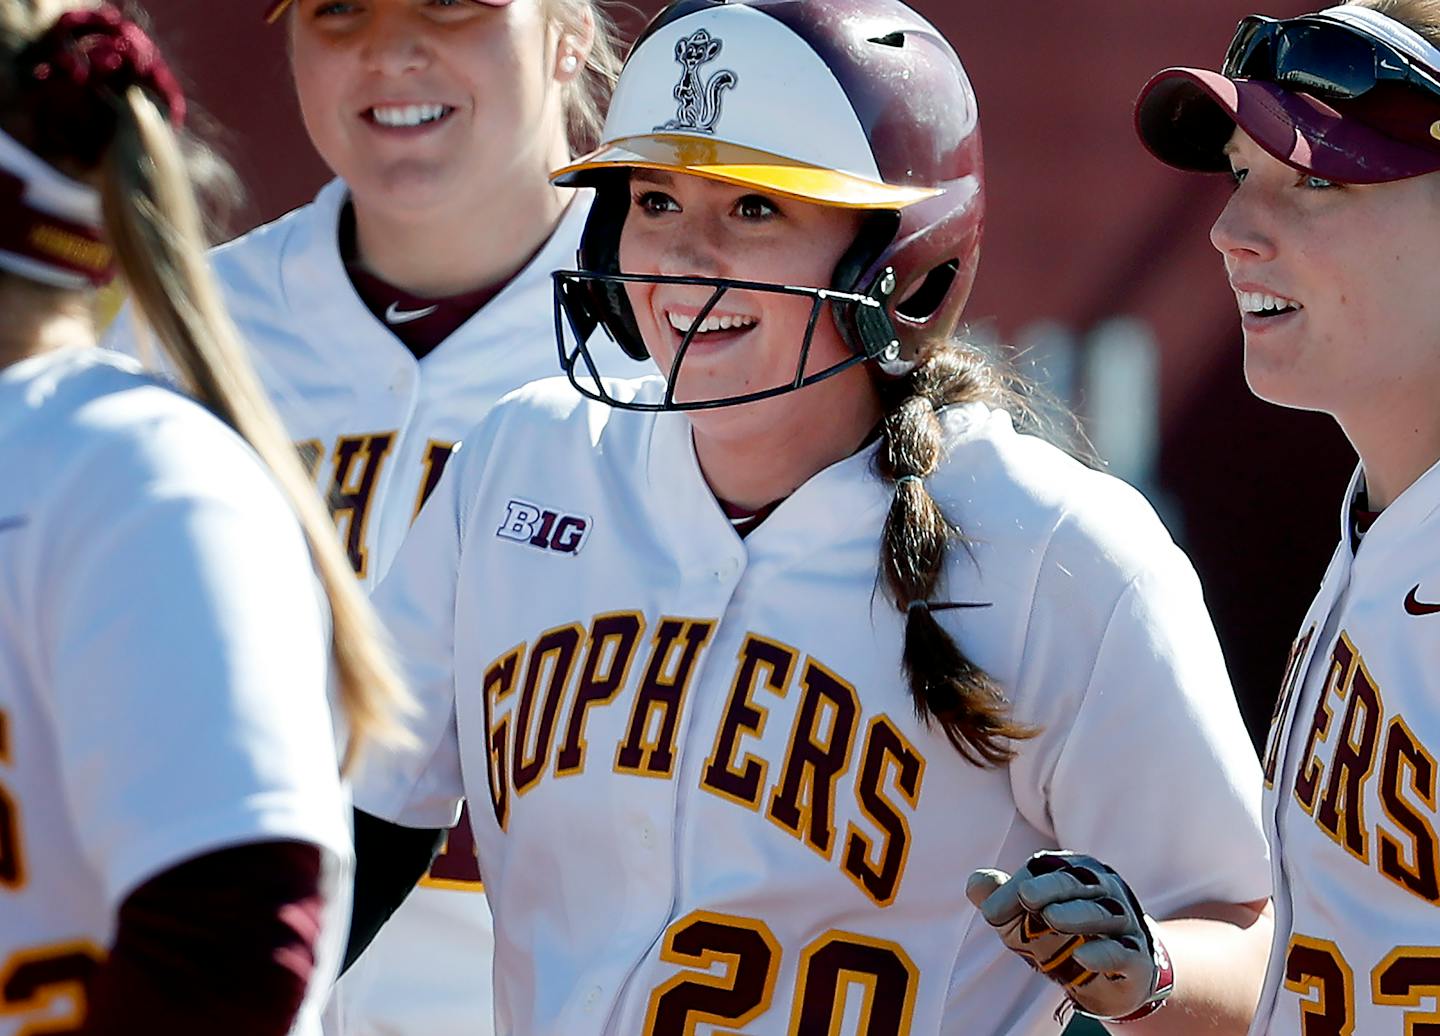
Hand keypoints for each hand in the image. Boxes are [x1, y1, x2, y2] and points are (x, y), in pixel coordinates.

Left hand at [966, 850, 1172, 1021]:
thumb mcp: (1025, 916)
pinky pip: (1123, 952)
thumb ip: (1000, 897)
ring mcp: (1124, 923)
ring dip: (1077, 914)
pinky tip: (1082, 955)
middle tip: (1026, 896)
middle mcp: (1104, 890)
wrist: (1111, 976)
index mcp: (1077, 871)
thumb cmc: (1062, 934)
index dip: (1016, 887)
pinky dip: (1104, 953)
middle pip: (1077, 882)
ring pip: (1103, 913)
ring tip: (1051, 918)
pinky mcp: (1136, 959)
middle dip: (1051, 887)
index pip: (1045, 869)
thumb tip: (975, 882)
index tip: (990, 912)